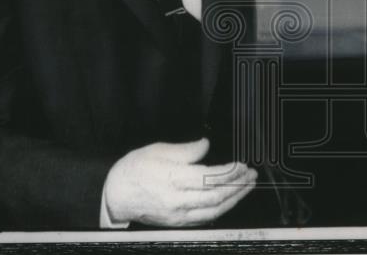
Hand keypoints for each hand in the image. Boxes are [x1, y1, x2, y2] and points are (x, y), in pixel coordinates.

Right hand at [104, 138, 256, 226]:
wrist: (116, 195)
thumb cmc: (133, 170)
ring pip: (213, 211)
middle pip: (215, 197)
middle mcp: (176, 200)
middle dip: (237, 186)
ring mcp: (177, 214)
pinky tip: (229, 201)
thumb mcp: (157, 150)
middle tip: (251, 175)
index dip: (228, 172)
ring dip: (234, 199)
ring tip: (246, 187)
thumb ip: (185, 150)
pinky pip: (204, 219)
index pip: (209, 177)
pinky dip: (220, 210)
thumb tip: (205, 145)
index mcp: (172, 179)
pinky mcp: (177, 222)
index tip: (240, 164)